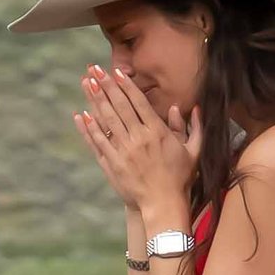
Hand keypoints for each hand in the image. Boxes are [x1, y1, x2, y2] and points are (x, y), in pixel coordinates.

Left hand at [74, 65, 197, 218]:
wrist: (164, 205)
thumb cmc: (180, 178)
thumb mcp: (193, 151)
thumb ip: (193, 127)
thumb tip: (190, 107)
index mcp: (157, 132)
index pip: (138, 102)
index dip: (125, 86)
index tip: (115, 72)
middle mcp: (138, 138)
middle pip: (119, 106)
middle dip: (106, 86)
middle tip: (94, 69)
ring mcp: (123, 151)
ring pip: (107, 121)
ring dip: (95, 101)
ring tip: (86, 83)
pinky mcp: (113, 164)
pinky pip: (98, 142)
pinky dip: (89, 128)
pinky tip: (81, 114)